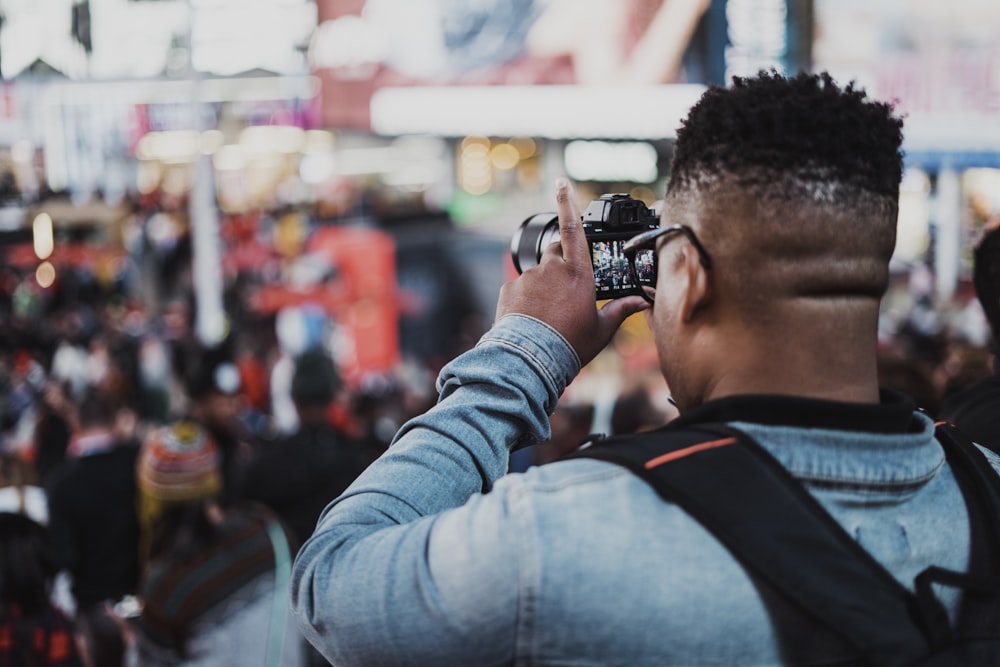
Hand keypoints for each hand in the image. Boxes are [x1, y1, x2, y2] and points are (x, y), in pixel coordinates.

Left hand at [495, 177, 648, 366]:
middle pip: (557, 251)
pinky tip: (533, 319)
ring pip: (539, 273)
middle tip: (568, 290)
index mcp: (578, 273)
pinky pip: (520, 288)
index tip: (561, 181)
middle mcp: (551, 269)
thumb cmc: (570, 345)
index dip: (568, 202)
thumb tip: (643, 301)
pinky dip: (527, 299)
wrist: (532, 360)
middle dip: (562, 261)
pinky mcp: (509, 290)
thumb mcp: (602, 329)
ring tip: (549, 316)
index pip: (573, 227)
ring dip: (545, 286)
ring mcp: (528, 278)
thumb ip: (622, 310)